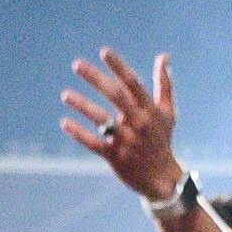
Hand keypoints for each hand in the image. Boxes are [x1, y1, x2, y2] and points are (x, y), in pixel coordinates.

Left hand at [59, 49, 187, 203]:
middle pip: (115, 96)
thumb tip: (164, 56)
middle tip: (76, 64)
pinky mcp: (116, 158)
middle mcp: (138, 123)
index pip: (133, 83)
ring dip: (83, 105)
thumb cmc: (162, 140)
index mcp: (149, 110)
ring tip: (65, 94)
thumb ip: (164, 83)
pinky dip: (79, 133)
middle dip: (96, 78)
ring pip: (102, 119)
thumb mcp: (167, 112)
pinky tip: (64, 122)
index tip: (104, 52)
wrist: (162, 179)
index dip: (119, 66)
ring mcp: (127, 141)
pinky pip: (94, 143)